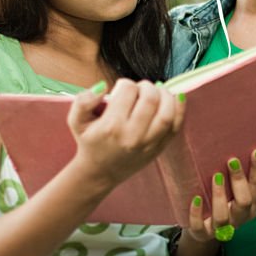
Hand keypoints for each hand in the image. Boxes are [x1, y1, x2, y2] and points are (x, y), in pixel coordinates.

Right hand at [68, 79, 184, 188]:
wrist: (100, 172)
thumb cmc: (90, 142)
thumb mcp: (76, 121)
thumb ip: (82, 100)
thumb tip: (102, 86)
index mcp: (112, 126)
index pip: (128, 91)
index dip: (125, 83)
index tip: (121, 89)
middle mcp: (132, 135)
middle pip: (150, 99)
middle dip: (146, 86)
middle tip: (140, 89)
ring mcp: (149, 144)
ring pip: (167, 112)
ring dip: (166, 95)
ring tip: (157, 91)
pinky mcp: (159, 148)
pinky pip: (176, 126)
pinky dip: (180, 108)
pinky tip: (175, 97)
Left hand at [185, 148, 255, 243]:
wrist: (203, 230)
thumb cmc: (220, 202)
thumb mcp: (233, 189)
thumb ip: (236, 174)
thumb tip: (236, 141)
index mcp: (251, 206)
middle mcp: (238, 218)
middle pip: (244, 202)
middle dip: (239, 181)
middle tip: (231, 161)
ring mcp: (220, 228)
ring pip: (223, 216)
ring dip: (220, 195)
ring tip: (216, 177)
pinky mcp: (202, 233)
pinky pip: (199, 226)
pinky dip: (196, 212)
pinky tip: (195, 198)